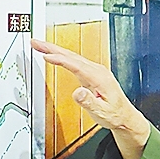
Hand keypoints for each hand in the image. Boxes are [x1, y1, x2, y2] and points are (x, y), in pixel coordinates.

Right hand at [32, 38, 151, 158]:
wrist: (124, 116)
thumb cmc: (114, 115)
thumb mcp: (101, 112)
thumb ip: (89, 102)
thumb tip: (78, 92)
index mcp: (99, 78)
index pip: (76, 65)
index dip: (60, 60)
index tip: (45, 56)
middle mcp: (97, 71)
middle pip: (71, 56)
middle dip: (52, 48)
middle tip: (36, 42)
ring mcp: (95, 71)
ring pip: (72, 56)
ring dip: (55, 50)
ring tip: (39, 45)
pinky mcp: (92, 74)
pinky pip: (74, 61)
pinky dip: (62, 56)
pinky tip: (54, 55)